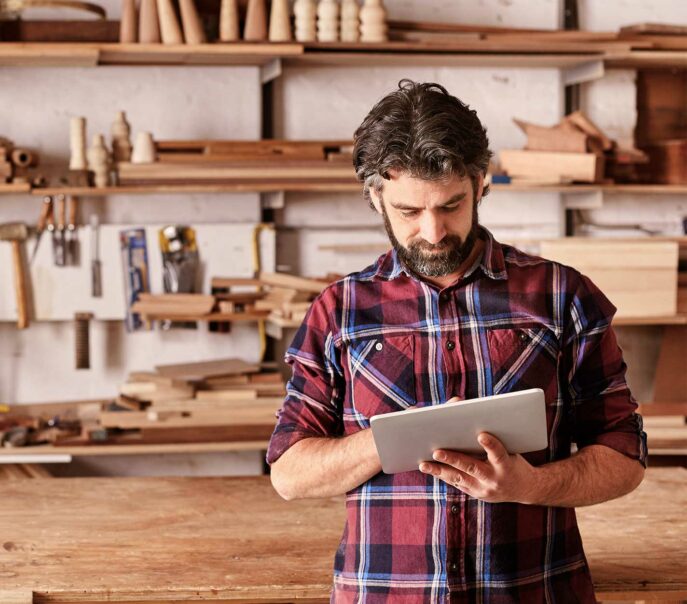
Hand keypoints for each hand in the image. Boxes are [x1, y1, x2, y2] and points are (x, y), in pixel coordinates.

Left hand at [418, 432, 539, 503]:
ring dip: (439, 470)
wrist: (526, 488)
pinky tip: (429, 467)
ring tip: (423, 464)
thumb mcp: (511, 446)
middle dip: (453, 459)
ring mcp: (484, 490)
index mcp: (507, 465)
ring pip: (458, 479)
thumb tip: (464, 409)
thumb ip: (493, 433)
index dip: (491, 445)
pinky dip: (442, 475)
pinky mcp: (475, 494)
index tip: (482, 435)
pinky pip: (456, 483)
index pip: (499, 454)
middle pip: (471, 467)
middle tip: (436, 451)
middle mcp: (495, 480)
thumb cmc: (514, 458)